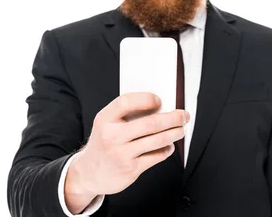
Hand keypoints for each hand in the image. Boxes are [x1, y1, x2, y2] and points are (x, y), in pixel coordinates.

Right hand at [67, 92, 188, 196]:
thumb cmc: (103, 143)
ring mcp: (121, 154)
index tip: (159, 100)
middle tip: (183, 115)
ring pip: (157, 140)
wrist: (88, 173)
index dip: (145, 99)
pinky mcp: (130, 170)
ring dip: (175, 133)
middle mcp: (112, 136)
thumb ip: (125, 114)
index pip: (126, 102)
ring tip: (181, 129)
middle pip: (150, 123)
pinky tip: (169, 146)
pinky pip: (156, 156)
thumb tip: (159, 107)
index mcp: (104, 119)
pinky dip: (167, 149)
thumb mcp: (105, 124)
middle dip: (173, 118)